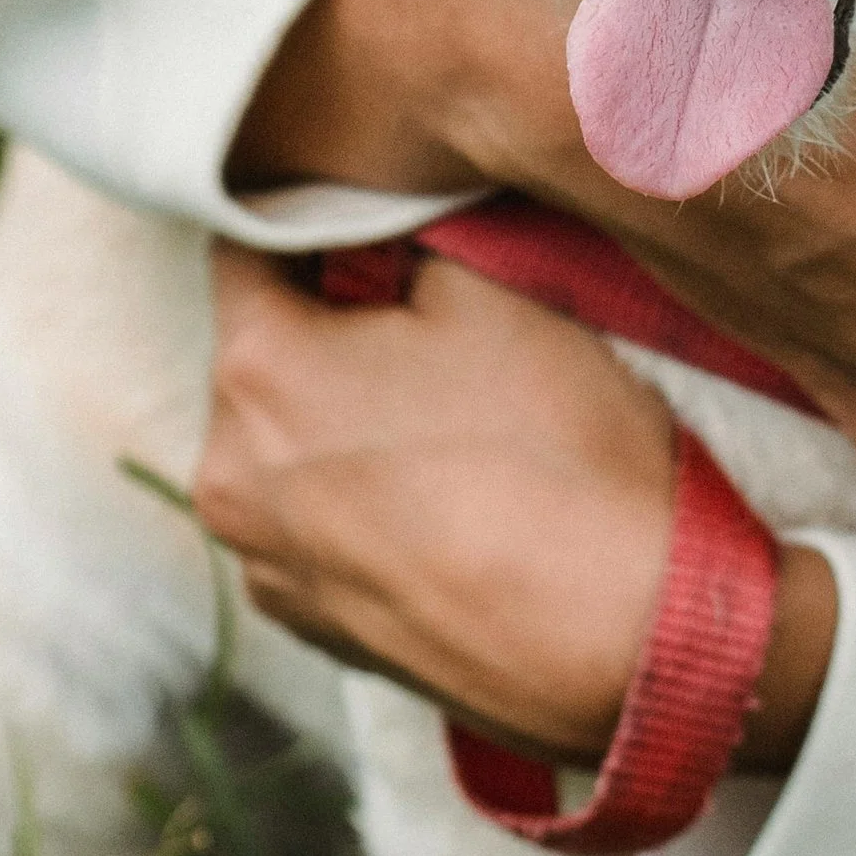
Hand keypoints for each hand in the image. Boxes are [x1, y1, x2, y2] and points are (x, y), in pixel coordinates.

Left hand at [194, 245, 838, 767]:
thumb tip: (378, 226)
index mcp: (256, 371)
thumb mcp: (491, 290)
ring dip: (352, 416)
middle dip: (337, 322)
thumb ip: (406, 236)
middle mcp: (228, 474)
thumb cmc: (558, 454)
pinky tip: (460, 498)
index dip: (317, 215)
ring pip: (294, 444)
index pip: (246, 244)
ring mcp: (268, 567)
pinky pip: (323, 526)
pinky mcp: (319, 631)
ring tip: (463, 418)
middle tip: (442, 317)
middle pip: (267, 350)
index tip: (382, 215)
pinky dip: (369, 500)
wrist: (627, 641)